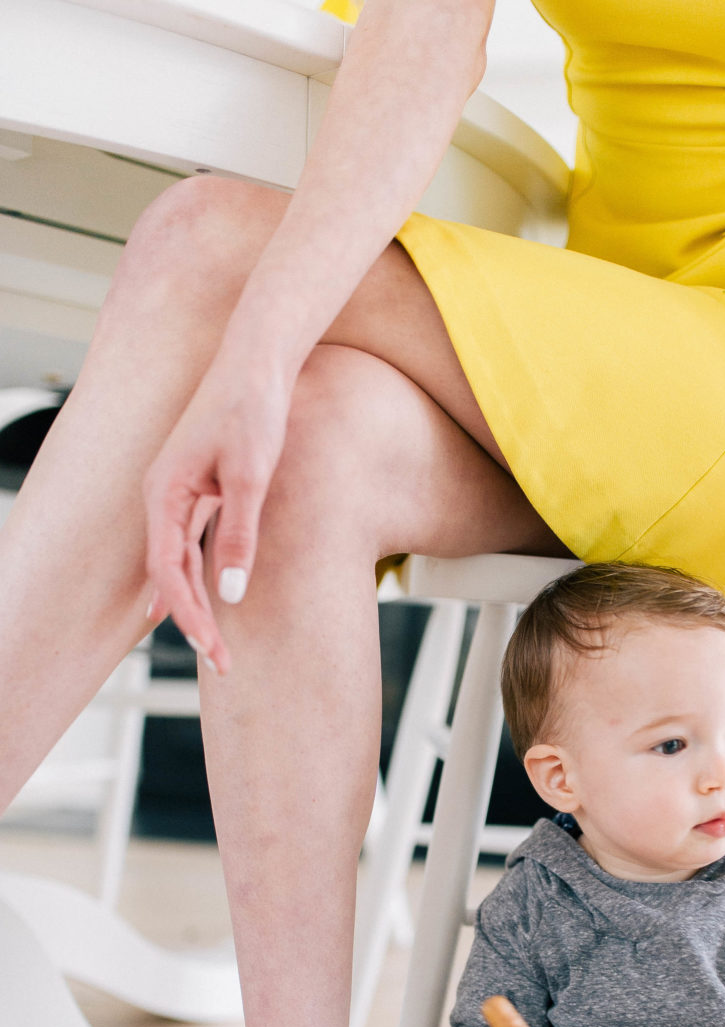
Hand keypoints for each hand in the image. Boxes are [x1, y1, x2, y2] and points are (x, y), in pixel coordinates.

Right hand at [143, 358, 292, 674]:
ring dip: (196, 604)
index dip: (190, 616)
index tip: (213, 650)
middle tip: (223, 665)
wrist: (259, 361)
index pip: (169, 572)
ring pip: (179, 562)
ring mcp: (179, 492)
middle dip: (194, 622)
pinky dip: (197, 577)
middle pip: (170, 574)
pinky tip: (202, 603)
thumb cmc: (254, 410)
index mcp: (166, 493)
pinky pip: (190, 544)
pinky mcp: (199, 488)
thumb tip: (228, 595)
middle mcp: (163, 495)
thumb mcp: (252, 477)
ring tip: (215, 647)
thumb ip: (240, 536)